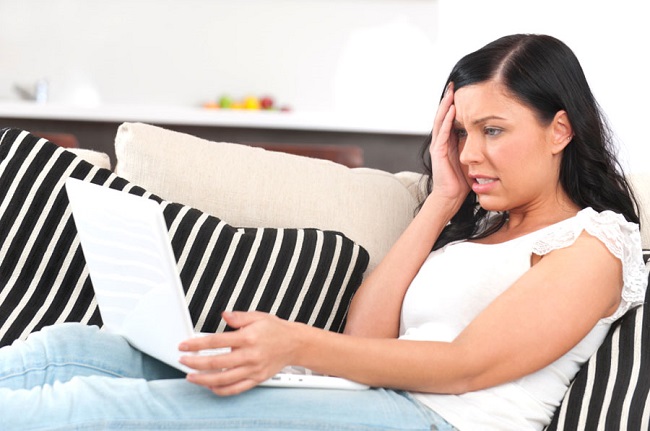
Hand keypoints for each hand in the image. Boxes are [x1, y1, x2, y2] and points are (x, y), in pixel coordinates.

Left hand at [179, 311, 296, 395]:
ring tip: (191, 377)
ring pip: (223, 379)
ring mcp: (252, 369)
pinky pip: (235, 389)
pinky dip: (221, 390)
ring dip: (203, 379)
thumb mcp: (258, 316)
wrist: (295, 344)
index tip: (185, 345)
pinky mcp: (256, 379)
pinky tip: (210, 386)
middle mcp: (249, 355)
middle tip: (183, 361)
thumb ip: (239, 317)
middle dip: (195, 363)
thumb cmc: (276, 330)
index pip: (216, 341)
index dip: (197, 344)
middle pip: (216, 362)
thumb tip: (224, 315)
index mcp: (248, 337)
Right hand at [428, 82, 470, 209]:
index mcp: (451, 141)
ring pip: (441, 120)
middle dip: (449, 99)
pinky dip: (446, 120)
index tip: (465, 89)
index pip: (452, 117)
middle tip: (456, 83)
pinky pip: (442, 132)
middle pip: (444, 115)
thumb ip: (479, 146)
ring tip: (451, 91)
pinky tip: (451, 109)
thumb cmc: (463, 182)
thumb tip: (496, 135)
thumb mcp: (474, 158)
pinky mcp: (437, 152)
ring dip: (445, 105)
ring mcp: (438, 146)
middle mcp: (442, 141)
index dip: (457, 104)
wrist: (451, 198)